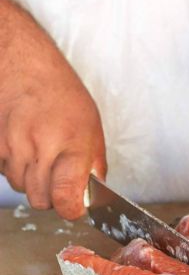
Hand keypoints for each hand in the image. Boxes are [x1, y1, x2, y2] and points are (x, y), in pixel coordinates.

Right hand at [0, 0, 105, 218]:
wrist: (23, 65)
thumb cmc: (63, 94)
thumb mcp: (92, 127)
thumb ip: (93, 163)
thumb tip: (93, 192)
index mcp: (72, 145)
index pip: (65, 196)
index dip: (72, 209)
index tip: (77, 207)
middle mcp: (41, 148)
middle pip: (41, 200)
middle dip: (53, 196)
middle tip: (61, 179)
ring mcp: (13, 147)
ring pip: (21, 187)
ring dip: (33, 180)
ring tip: (42, 154)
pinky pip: (3, 171)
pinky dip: (14, 167)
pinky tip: (24, 147)